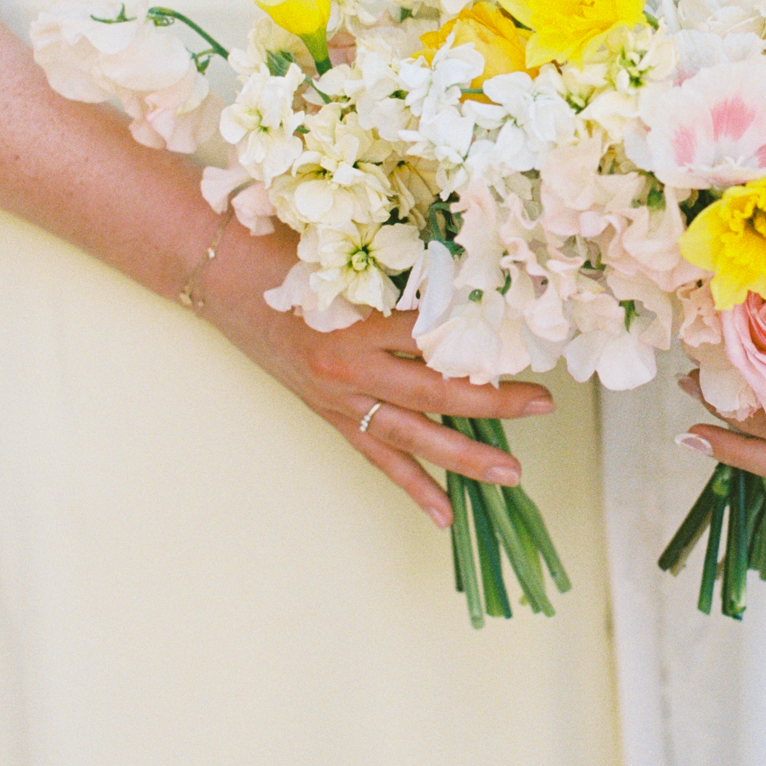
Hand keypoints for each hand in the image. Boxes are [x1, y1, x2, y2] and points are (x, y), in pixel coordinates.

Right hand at [201, 222, 554, 528]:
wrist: (222, 274)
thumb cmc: (287, 250)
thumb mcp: (347, 253)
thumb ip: (403, 274)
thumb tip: (468, 284)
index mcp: (358, 315)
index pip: (435, 333)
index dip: (482, 339)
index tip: (530, 342)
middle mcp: (350, 363)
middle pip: (435, 391)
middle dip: (494, 402)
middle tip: (542, 406)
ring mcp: (340, 396)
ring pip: (413, 435)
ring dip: (465, 457)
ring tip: (510, 475)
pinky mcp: (330, 415)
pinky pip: (378, 457)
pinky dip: (413, 486)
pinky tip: (444, 515)